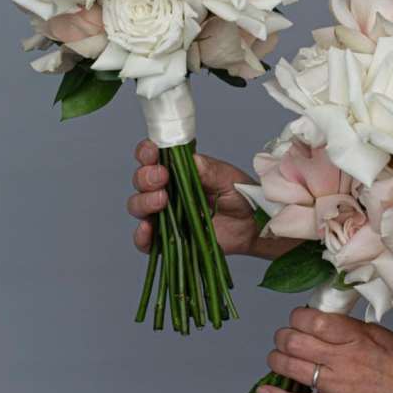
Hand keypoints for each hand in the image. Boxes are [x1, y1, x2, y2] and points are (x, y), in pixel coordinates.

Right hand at [128, 140, 299, 258]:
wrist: (253, 225)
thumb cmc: (241, 196)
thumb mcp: (229, 178)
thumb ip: (209, 170)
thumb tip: (192, 160)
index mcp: (178, 170)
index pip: (152, 157)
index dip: (147, 153)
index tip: (153, 152)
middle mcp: (167, 190)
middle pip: (141, 181)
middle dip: (146, 177)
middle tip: (162, 177)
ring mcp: (166, 215)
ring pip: (138, 206)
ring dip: (144, 201)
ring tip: (162, 201)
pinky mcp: (169, 239)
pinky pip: (147, 241)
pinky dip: (142, 236)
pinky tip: (148, 230)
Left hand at [258, 308, 392, 392]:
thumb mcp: (379, 335)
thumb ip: (349, 327)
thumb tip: (324, 318)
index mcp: (353, 336)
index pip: (310, 319)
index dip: (296, 316)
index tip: (298, 317)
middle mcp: (341, 359)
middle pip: (294, 341)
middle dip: (282, 336)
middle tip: (285, 336)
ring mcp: (337, 387)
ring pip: (290, 368)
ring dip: (276, 360)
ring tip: (277, 356)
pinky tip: (264, 391)